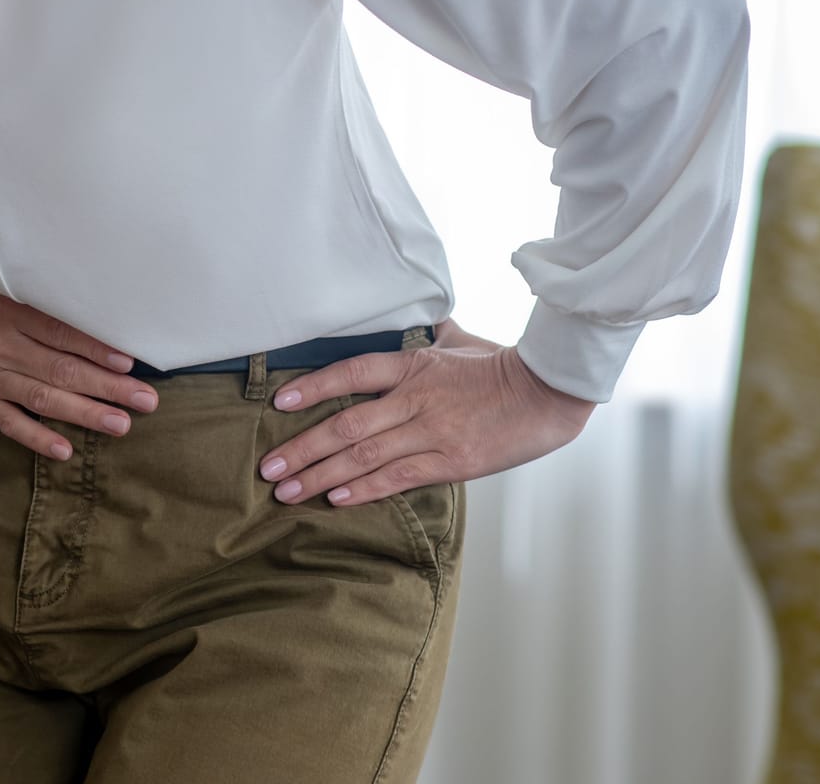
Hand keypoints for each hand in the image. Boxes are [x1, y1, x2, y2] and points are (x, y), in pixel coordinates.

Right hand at [0, 275, 160, 460]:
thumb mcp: (1, 276)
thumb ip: (40, 288)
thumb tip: (93, 294)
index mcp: (9, 311)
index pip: (61, 334)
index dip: (96, 349)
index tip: (129, 362)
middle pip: (61, 371)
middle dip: (108, 388)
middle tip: (146, 401)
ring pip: (42, 399)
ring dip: (84, 413)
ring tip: (121, 425)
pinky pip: (8, 423)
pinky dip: (36, 437)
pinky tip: (65, 449)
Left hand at [255, 316, 595, 505]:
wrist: (551, 394)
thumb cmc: (503, 365)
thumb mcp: (461, 341)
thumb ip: (430, 335)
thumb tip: (417, 319)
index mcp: (414, 365)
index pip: (351, 371)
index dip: (312, 387)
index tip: (279, 404)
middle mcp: (416, 398)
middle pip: (346, 423)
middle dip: (301, 448)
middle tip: (267, 468)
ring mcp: (433, 431)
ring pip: (364, 456)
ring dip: (320, 476)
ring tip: (286, 491)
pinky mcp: (452, 461)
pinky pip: (398, 477)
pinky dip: (364, 489)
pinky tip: (334, 499)